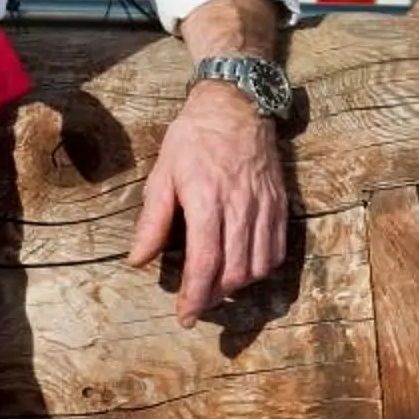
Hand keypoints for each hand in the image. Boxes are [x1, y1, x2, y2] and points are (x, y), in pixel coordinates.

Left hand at [126, 79, 287, 326]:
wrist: (236, 104)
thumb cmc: (194, 137)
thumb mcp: (163, 173)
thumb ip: (152, 220)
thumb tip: (138, 260)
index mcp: (207, 201)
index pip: (206, 263)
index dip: (195, 296)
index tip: (185, 315)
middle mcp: (241, 208)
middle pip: (235, 272)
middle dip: (215, 297)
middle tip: (197, 303)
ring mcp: (265, 206)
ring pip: (259, 266)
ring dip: (239, 286)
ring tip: (218, 288)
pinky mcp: (280, 204)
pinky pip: (277, 249)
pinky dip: (262, 268)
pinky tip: (245, 268)